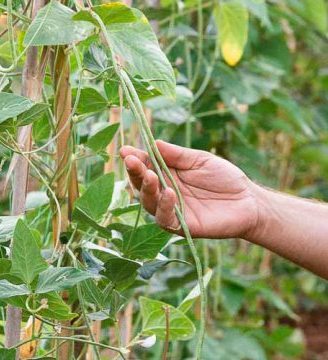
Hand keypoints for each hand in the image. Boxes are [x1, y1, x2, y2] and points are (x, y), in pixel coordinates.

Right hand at [120, 140, 261, 238]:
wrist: (249, 201)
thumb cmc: (225, 178)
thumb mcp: (200, 160)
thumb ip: (177, 155)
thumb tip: (154, 143)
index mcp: (166, 175)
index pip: (145, 166)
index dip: (135, 158)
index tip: (126, 150)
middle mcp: (163, 193)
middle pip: (141, 184)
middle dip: (135, 172)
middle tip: (131, 160)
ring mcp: (171, 210)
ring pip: (149, 203)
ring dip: (146, 189)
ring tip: (150, 175)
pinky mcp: (181, 226)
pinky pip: (166, 219)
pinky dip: (165, 207)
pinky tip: (169, 193)